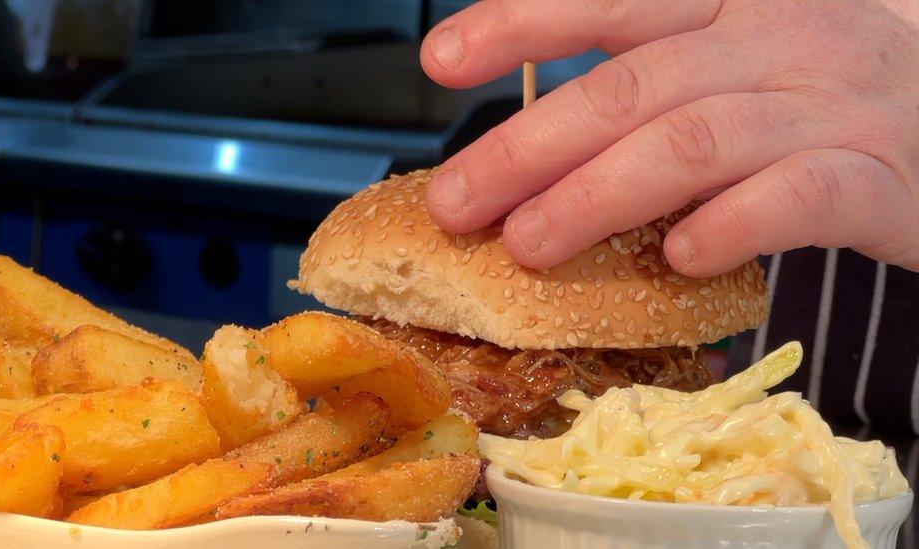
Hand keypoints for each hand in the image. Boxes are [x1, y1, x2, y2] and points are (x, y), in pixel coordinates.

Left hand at [420, 0, 918, 275]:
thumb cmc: (816, 99)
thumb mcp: (734, 58)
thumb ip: (648, 80)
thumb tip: (528, 144)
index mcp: (730, 0)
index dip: (522, 20)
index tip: (442, 59)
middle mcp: (779, 35)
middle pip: (632, 83)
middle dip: (530, 145)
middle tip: (458, 201)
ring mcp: (832, 103)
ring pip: (696, 140)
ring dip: (598, 196)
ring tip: (528, 245)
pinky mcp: (879, 177)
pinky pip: (797, 197)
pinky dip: (729, 225)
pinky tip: (679, 259)